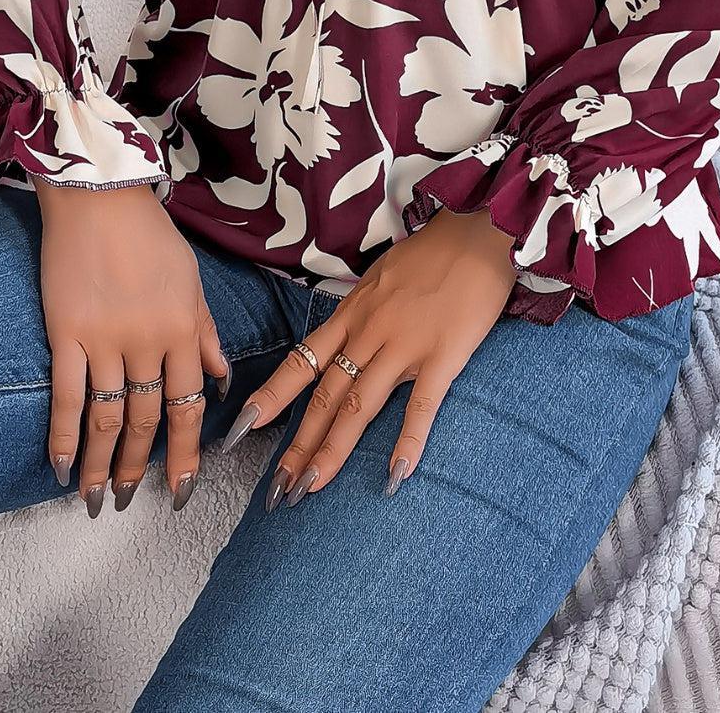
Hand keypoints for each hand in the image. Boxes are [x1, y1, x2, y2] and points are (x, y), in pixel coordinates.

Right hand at [36, 180, 229, 516]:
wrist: (100, 196)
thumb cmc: (149, 233)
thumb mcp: (191, 280)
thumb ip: (205, 333)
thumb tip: (220, 379)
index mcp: (184, 329)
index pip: (189, 405)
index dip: (186, 453)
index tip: (182, 489)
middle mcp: (149, 341)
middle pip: (147, 419)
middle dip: (138, 468)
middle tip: (129, 503)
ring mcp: (106, 339)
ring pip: (107, 416)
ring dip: (101, 464)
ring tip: (95, 499)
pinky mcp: (66, 331)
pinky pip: (66, 394)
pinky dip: (63, 435)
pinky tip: (61, 466)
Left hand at [221, 207, 516, 506]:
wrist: (478, 230)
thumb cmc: (433, 253)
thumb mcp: (381, 277)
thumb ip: (362, 312)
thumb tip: (344, 340)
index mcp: (352, 313)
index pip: (301, 362)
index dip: (271, 398)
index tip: (241, 428)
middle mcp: (369, 333)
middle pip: (325, 396)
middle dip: (297, 445)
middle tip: (277, 489)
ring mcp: (405, 346)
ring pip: (359, 406)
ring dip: (332, 451)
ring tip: (310, 489)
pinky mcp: (443, 356)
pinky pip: (421, 406)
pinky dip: (408, 442)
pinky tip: (396, 475)